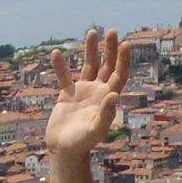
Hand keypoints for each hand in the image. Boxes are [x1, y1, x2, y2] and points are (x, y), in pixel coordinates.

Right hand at [48, 29, 130, 157]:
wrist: (65, 151)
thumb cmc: (82, 144)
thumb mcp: (95, 130)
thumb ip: (105, 114)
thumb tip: (114, 94)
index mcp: (107, 99)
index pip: (118, 75)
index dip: (122, 60)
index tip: (125, 43)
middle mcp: (97, 93)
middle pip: (106, 66)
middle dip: (109, 49)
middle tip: (111, 31)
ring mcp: (82, 92)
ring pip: (88, 66)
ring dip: (90, 50)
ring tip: (91, 32)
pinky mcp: (67, 95)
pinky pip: (64, 77)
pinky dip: (60, 66)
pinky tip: (56, 53)